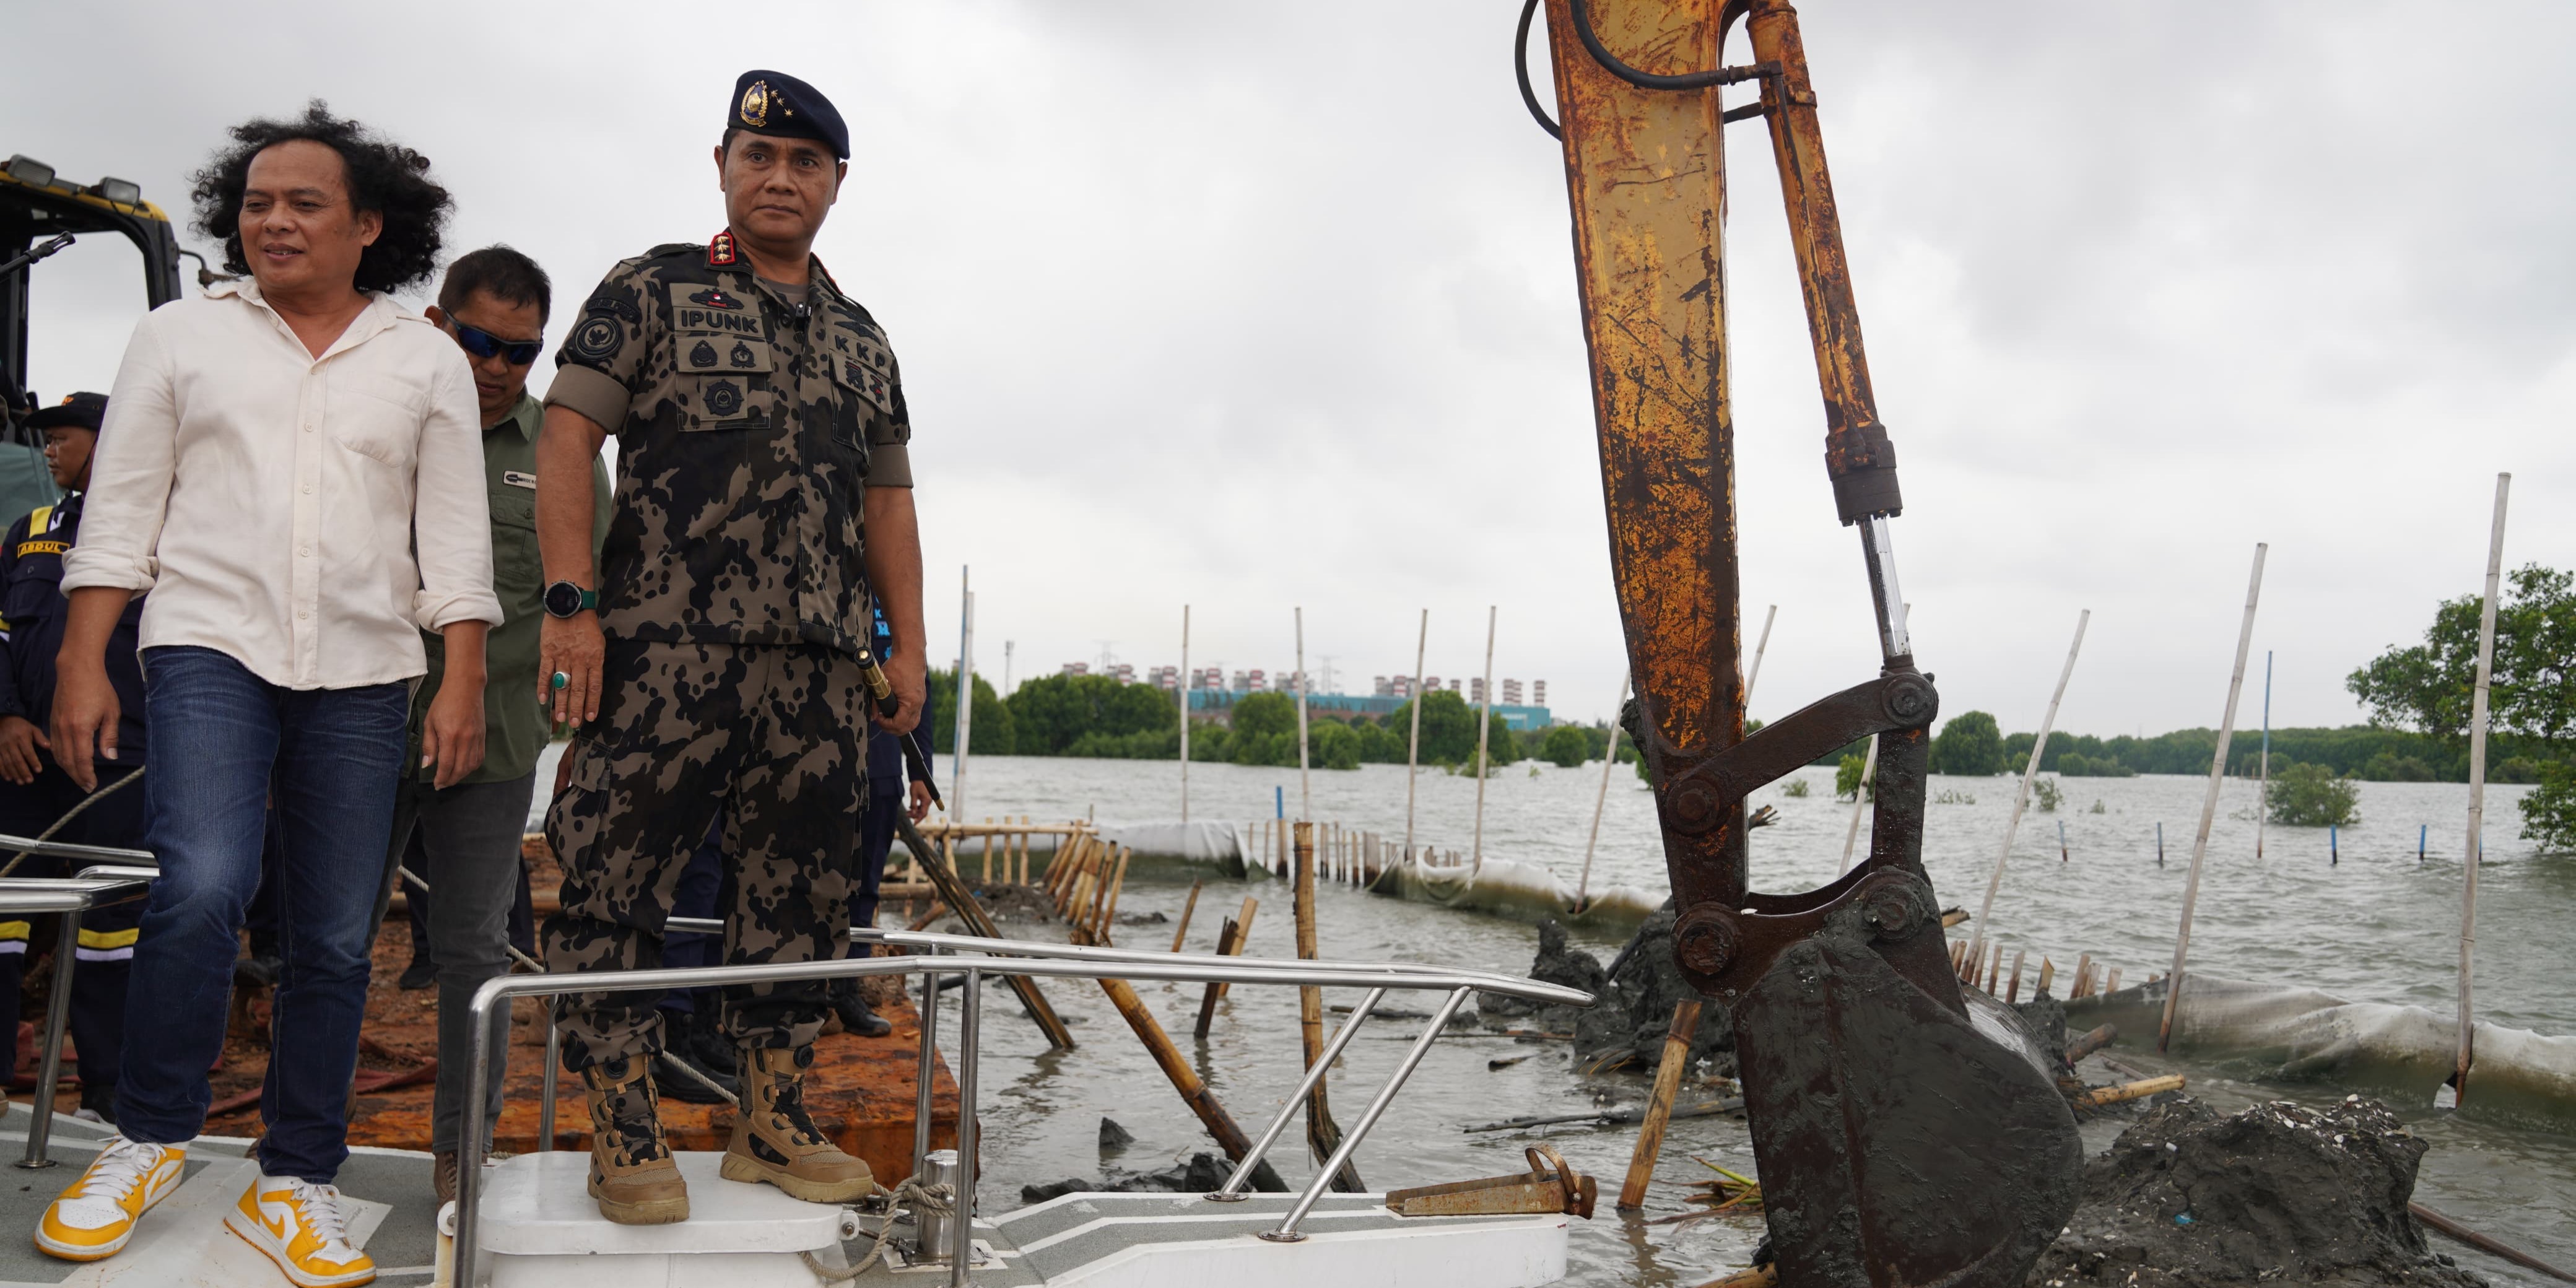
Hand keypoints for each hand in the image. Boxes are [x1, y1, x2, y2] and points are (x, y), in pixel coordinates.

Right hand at [0, 715, 47, 785]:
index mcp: (21, 738)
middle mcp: (11, 744)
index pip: (28, 752)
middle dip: (24, 771)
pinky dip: (3, 771)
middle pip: (17, 759)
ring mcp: (1, 748)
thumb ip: (40, 738)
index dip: (33, 761)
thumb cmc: (20, 726)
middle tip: (30, 781)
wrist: (2, 721)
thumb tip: (49, 747)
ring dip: (14, 773)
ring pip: (8, 763)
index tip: (39, 770)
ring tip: (21, 782)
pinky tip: (9, 778)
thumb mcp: (32, 728)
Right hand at [47, 661, 117, 792]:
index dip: (86, 775)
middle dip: (77, 776)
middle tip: (87, 786)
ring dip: (68, 769)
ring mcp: (55, 726)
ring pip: (58, 755)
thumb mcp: (111, 713)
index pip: (81, 759)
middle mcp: (64, 730)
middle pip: (68, 761)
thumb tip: (110, 756)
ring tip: (79, 777)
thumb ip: (110, 736)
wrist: (76, 670)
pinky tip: (68, 761)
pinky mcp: (52, 721)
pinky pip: (53, 745)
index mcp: (80, 729)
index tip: (92, 785)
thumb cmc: (99, 689)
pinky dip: (60, 757)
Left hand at [422, 670, 487, 789]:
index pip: (447, 764)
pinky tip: (464, 768)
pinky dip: (472, 766)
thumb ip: (429, 745)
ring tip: (452, 778)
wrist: (465, 688)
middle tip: (443, 784)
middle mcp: (465, 739)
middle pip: (461, 769)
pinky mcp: (483, 736)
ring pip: (472, 765)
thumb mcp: (429, 722)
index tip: (436, 784)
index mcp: (450, 736)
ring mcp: (476, 738)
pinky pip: (480, 757)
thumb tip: (428, 765)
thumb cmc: (444, 702)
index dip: (441, 778)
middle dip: (451, 780)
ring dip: (462, 775)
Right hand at [538, 611, 605, 727]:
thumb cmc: (586, 626)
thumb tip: (591, 685)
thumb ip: (595, 663)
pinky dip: (543, 687)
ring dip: (560, 703)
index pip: (594, 686)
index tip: (589, 717)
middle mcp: (579, 660)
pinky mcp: (547, 652)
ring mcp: (562, 657)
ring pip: (562, 685)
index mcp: (594, 658)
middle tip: (573, 724)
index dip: (592, 703)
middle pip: (578, 689)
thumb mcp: (598, 644)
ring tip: (560, 719)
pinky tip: (542, 700)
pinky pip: (545, 673)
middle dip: (576, 709)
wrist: (569, 605)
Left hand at [882, 650, 925, 734]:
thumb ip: (876, 701)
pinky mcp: (920, 697)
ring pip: (913, 723)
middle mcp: (918, 703)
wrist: (910, 653)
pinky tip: (895, 713)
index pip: (900, 724)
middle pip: (908, 727)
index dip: (887, 725)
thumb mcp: (882, 684)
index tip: (878, 718)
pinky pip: (914, 715)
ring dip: (900, 725)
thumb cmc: (898, 666)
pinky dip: (905, 718)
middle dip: (893, 728)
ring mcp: (921, 701)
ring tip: (888, 720)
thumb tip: (873, 715)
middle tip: (882, 722)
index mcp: (911, 702)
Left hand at [907, 778, 931, 822]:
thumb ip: (913, 805)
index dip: (918, 819)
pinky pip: (922, 806)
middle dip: (915, 815)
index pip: (923, 813)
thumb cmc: (916, 785)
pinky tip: (910, 808)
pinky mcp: (926, 799)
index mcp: (926, 801)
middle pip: (923, 813)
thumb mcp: (913, 795)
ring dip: (915, 812)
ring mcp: (928, 801)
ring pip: (922, 810)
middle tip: (907, 815)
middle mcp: (929, 802)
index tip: (914, 824)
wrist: (920, 777)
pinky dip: (917, 808)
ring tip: (907, 812)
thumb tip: (912, 813)